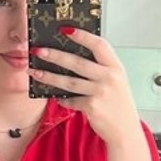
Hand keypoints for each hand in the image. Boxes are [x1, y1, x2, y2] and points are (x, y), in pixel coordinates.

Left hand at [30, 26, 140, 146]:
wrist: (125, 130)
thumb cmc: (118, 104)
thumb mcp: (115, 81)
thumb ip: (101, 68)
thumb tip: (72, 56)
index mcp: (116, 67)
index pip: (99, 45)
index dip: (83, 36)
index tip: (65, 30)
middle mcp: (109, 77)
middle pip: (77, 62)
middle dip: (55, 55)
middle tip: (38, 50)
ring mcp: (101, 92)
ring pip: (69, 81)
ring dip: (49, 76)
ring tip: (35, 71)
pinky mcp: (92, 106)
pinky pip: (70, 99)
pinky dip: (61, 98)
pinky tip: (54, 96)